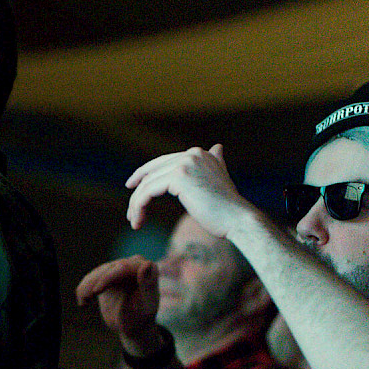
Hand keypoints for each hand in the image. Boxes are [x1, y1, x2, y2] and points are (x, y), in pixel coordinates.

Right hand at [76, 256, 160, 343]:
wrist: (132, 327)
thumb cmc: (142, 318)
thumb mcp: (145, 305)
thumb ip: (148, 285)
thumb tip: (148, 264)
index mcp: (148, 268)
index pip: (123, 267)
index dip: (107, 278)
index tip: (96, 292)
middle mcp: (134, 264)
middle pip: (107, 269)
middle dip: (94, 282)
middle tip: (84, 298)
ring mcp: (121, 268)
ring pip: (98, 273)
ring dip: (87, 286)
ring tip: (83, 302)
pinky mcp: (109, 274)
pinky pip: (93, 278)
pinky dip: (85, 289)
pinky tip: (83, 302)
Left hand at [124, 144, 250, 236]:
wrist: (238, 220)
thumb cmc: (227, 207)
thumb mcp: (220, 179)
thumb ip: (215, 163)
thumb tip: (217, 147)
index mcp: (198, 154)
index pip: (162, 162)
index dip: (145, 174)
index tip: (132, 187)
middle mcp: (190, 154)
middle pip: (153, 172)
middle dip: (138, 191)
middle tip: (131, 211)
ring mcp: (184, 164)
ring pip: (147, 184)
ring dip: (137, 204)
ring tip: (134, 221)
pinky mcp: (178, 177)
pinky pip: (148, 191)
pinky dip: (139, 205)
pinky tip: (138, 220)